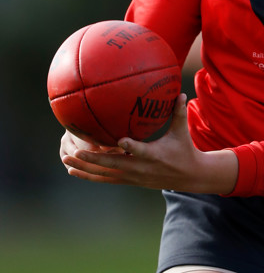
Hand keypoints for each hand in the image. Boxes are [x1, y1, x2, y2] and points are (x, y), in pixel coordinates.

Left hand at [60, 95, 238, 193]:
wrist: (187, 177)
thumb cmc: (184, 150)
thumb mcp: (182, 132)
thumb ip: (178, 112)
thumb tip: (181, 92)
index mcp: (154, 155)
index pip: (141, 150)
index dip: (131, 146)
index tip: (120, 140)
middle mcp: (140, 168)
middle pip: (114, 165)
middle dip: (93, 159)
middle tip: (75, 152)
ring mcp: (133, 176)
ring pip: (105, 174)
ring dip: (86, 169)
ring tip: (68, 161)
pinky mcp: (129, 180)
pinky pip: (106, 179)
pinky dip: (90, 175)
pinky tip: (75, 170)